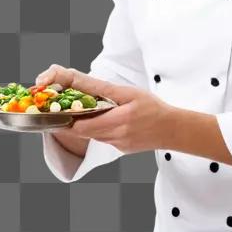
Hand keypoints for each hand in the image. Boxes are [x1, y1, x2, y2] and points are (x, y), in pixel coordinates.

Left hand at [33, 65, 173, 153]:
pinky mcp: (122, 149)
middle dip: (73, 123)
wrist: (172, 129)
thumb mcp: (129, 93)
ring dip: (86, 127)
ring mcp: (119, 145)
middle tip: (64, 112)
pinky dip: (100, 131)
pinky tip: (104, 121)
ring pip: (93, 137)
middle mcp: (117, 136)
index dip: (67, 122)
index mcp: (119, 120)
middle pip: (84, 133)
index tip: (58, 114)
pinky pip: (104, 140)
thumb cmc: (153, 108)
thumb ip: (104, 89)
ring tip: (82, 114)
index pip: (83, 127)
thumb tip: (81, 82)